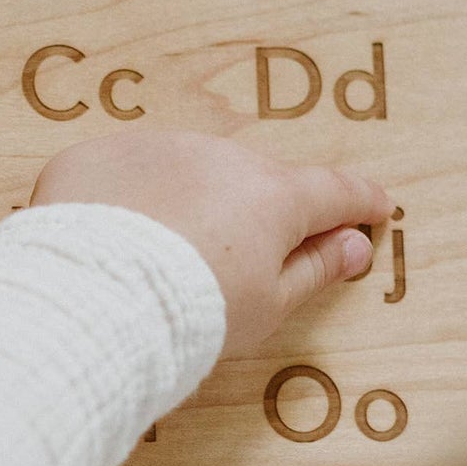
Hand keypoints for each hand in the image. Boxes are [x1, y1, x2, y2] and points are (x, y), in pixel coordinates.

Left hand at [31, 132, 393, 353]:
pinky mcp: (96, 157)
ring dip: (187, 202)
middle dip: (256, 212)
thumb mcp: (268, 306)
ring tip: (163, 260)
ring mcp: (154, 150)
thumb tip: (353, 247)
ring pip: (185, 172)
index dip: (358, 202)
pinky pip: (123, 176)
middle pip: (254, 181)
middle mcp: (218, 157)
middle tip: (239, 260)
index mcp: (273, 196)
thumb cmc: (190, 316)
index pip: (334, 190)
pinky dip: (125, 202)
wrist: (92, 304)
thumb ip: (315, 270)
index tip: (374, 208)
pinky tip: (114, 244)